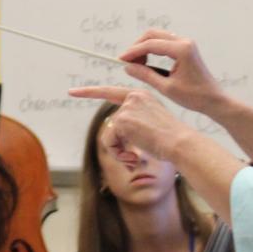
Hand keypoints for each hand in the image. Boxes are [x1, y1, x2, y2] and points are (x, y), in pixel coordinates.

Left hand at [64, 87, 189, 162]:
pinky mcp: (123, 120)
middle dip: (118, 145)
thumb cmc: (171, 139)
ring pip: (110, 134)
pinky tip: (133, 156)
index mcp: (141, 96)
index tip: (72, 92)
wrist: (180, 143)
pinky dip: (117, 153)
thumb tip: (113, 132)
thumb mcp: (152, 123)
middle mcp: (133, 97)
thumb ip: (133, 121)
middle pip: (112, 124)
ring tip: (135, 159)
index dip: (90, 92)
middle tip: (132, 159)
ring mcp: (127, 107)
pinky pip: (109, 141)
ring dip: (119, 151)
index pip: (111, 92)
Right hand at [116, 29, 221, 114]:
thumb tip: (127, 67)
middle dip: (137, 47)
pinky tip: (147, 64)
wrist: (214, 100)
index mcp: (182, 50)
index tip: (120, 60)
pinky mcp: (185, 48)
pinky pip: (164, 43)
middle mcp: (184, 42)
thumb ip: (146, 75)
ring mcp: (186, 44)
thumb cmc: (194, 97)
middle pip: (152, 35)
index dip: (133, 52)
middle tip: (127, 62)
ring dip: (144, 48)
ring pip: (157, 37)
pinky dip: (152, 50)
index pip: (151, 45)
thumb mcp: (166, 88)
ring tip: (136, 65)